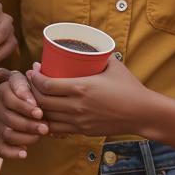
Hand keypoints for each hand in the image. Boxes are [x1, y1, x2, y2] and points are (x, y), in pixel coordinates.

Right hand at [0, 71, 47, 159]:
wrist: (38, 106)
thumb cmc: (37, 91)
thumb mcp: (38, 81)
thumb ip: (36, 76)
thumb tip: (34, 68)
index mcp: (5, 87)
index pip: (9, 96)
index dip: (23, 105)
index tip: (39, 111)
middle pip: (8, 116)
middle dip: (28, 123)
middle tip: (45, 126)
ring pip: (7, 132)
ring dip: (25, 137)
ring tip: (40, 136)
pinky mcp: (0, 138)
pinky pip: (1, 148)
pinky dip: (12, 152)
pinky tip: (25, 153)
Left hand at [26, 57, 149, 136]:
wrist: (142, 113)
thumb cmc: (129, 87)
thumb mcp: (113, 65)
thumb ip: (98, 55)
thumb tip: (89, 43)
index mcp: (82, 88)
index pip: (48, 85)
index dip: (35, 78)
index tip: (33, 69)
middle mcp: (77, 106)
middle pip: (42, 101)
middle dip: (32, 90)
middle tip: (31, 80)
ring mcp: (79, 121)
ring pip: (47, 116)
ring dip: (37, 106)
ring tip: (35, 96)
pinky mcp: (83, 131)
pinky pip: (58, 128)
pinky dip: (47, 121)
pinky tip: (45, 113)